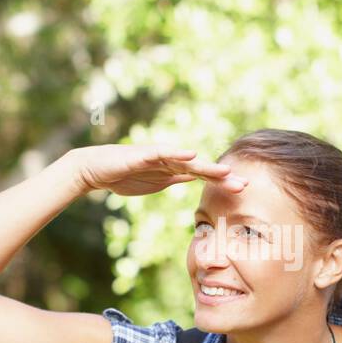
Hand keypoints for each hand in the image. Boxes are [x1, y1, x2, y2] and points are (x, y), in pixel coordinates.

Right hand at [67, 144, 246, 196]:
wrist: (96, 170)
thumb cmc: (125, 175)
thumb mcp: (157, 182)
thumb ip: (176, 178)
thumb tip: (195, 178)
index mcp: (174, 169)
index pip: (203, 176)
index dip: (223, 182)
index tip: (244, 189)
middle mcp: (170, 160)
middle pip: (201, 168)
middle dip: (222, 177)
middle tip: (245, 184)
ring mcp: (157, 156)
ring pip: (186, 161)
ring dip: (206, 166)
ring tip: (225, 171)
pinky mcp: (143, 154)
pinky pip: (162, 153)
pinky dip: (176, 153)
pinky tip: (191, 154)